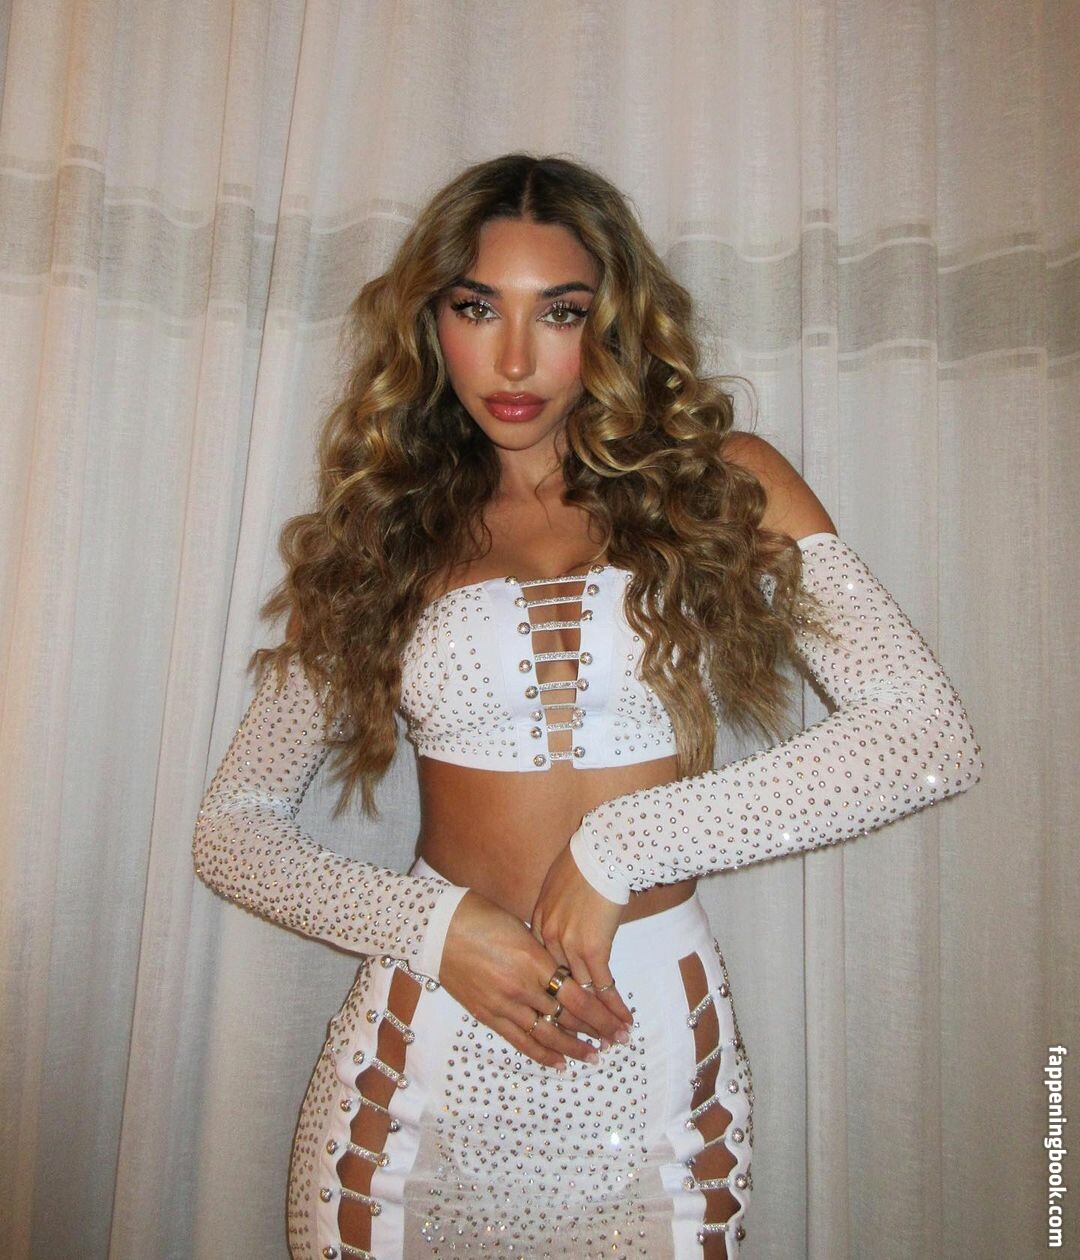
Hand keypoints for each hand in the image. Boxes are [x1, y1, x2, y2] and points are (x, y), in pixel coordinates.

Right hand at [439, 889, 632, 1070]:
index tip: (620, 1023)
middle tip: (615, 1042)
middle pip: (568, 1018)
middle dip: (596, 1032)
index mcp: (536, 959)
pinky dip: (541, 1054)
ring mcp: (504, 1004)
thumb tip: (565, 971)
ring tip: (593, 1057)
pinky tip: (559, 1063)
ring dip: (573, 1048)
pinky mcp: (487, 1015)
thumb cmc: (481, 917)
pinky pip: (519, 1040)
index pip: (579, 996)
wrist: (438, 928)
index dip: (602, 1014)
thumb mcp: (523, 928)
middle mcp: (524, 986)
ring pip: (547, 1034)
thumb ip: (544, 953)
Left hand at [528, 843, 633, 1029]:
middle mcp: (547, 938)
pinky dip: (614, 1006)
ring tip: (610, 1040)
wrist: (602, 852)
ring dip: (599, 1019)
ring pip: (581, 992)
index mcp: (537, 922)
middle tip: (587, 1040)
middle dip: (574, 1018)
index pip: (544, 968)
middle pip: (558, 987)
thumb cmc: (585, 860)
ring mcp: (568, 945)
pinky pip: (602, 985)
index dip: (556, 992)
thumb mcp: (559, 882)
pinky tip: (624, 1020)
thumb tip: (566, 913)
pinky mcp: (591, 947)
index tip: (564, 1010)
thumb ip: (558, 906)